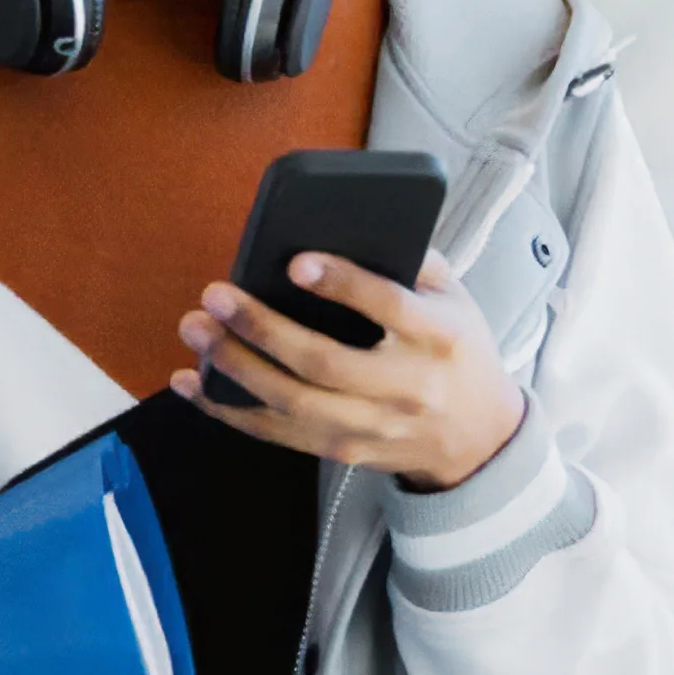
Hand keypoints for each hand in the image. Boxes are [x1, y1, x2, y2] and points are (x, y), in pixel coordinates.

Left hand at [170, 249, 526, 490]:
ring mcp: (373, 427)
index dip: (342, 285)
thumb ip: (411, 260)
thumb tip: (344, 222)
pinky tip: (192, 381)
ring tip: (196, 329)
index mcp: (440, 338)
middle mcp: (406, 388)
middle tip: (215, 295)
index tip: (296, 262)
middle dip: (262, 327)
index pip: (389, 308)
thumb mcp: (454, 298)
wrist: (480, 438)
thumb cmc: (457, 350)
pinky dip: (229, 409)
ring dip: (234, 367)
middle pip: (324, 362)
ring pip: (292, 403)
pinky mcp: (344, 451)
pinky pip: (276, 433)